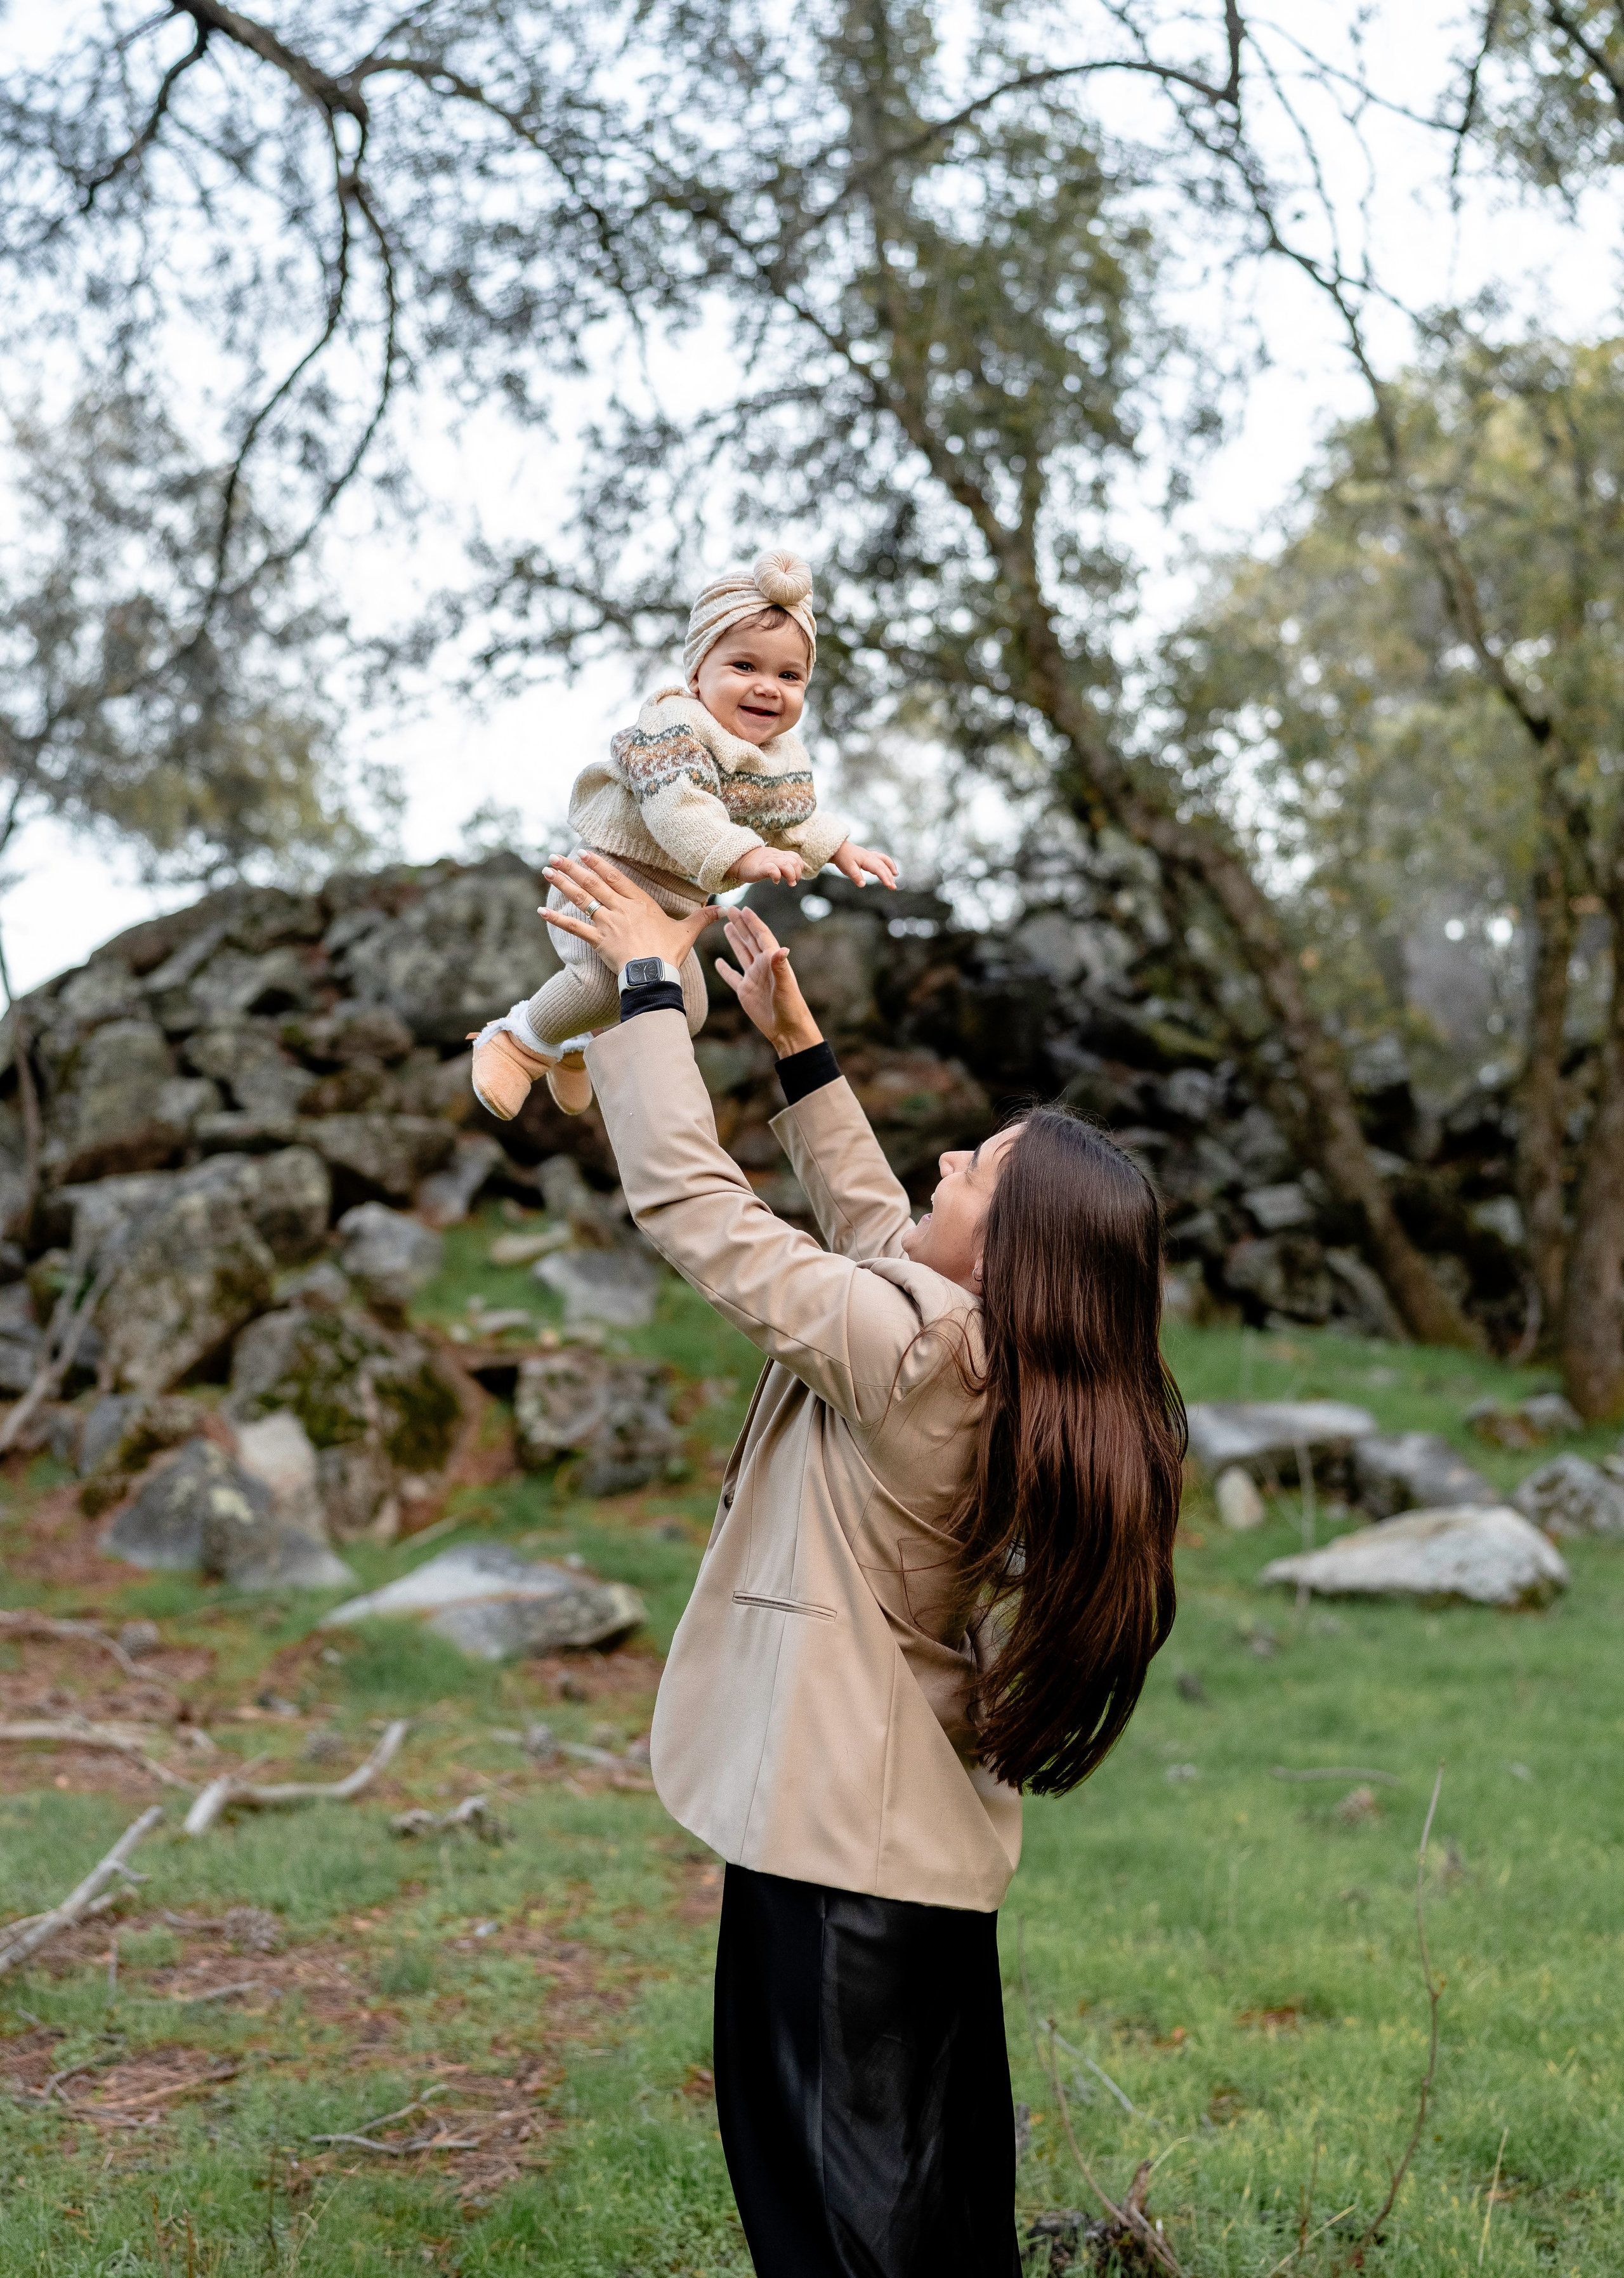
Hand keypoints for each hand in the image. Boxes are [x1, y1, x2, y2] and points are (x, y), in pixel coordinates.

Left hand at [541, 851, 721, 973]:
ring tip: (547, 871)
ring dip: (562, 884)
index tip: (585, 852)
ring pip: (581, 899)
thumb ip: (702, 918)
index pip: (615, 878)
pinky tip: (541, 911)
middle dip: (573, 868)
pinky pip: (574, 927)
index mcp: (640, 903)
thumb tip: (723, 910)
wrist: (655, 974)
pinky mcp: (599, 940)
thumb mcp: (687, 932)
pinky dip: (557, 919)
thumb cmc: (670, 953)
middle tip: (555, 856)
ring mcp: (608, 923)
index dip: (598, 864)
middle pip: (593, 883)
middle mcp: (621, 908)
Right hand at [714, 906, 822, 1057]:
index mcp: (772, 961)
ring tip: (727, 925)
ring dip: (734, 940)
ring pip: (741, 953)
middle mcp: (762, 966)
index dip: (753, 922)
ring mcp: (753, 978)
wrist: (787, 1029)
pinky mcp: (745, 991)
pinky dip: (725, 969)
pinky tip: (718, 962)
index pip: (761, 936)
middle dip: (741, 924)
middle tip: (730, 909)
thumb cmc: (791, 1007)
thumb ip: (780, 967)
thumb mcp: (786, 986)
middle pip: (749, 940)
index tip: (744, 908)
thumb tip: (781, 949)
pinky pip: (732, 976)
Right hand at [729, 844, 805, 886]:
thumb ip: (782, 867)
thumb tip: (793, 877)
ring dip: (791, 875)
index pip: (796, 857)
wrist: (738, 860)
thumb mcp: (771, 863)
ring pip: (785, 863)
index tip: (796, 877)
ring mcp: (767, 860)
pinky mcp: (760, 868)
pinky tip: (775, 881)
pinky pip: (772, 869)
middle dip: (797, 873)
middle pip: (793, 861)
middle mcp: (775, 856)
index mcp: (779, 855)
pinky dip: (777, 876)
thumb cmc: (756, 865)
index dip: (800, 867)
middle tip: (793, 882)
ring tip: (789, 883)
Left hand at [830, 839, 898, 889]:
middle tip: (893, 887)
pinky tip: (888, 868)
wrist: (837, 848)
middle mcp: (871, 857)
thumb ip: (856, 876)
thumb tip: (863, 885)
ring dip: (890, 868)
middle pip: (883, 867)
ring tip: (895, 875)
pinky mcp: (868, 856)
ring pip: (884, 861)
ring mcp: (870, 855)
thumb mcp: (848, 868)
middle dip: (889, 877)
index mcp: (867, 860)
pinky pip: (881, 858)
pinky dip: (887, 863)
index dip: (885, 878)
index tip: (889, 886)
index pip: (879, 869)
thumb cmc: (843, 858)